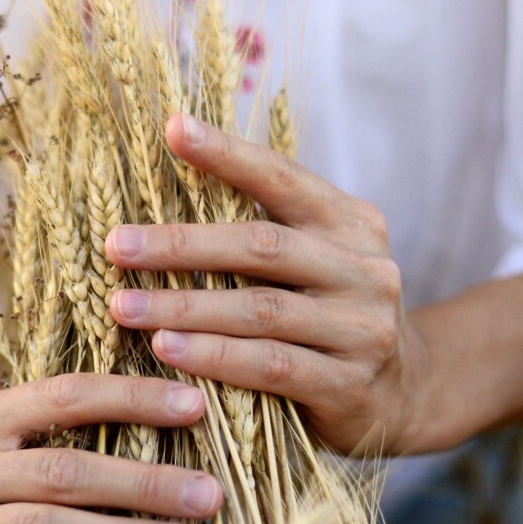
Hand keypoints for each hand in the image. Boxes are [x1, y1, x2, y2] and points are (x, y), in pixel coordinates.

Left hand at [104, 113, 439, 455]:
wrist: (405, 394)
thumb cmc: (330, 314)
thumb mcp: (314, 261)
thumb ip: (264, 227)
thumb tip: (172, 181)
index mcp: (350, 222)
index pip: (282, 178)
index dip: (227, 153)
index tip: (171, 129)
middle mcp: (363, 268)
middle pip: (262, 246)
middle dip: (181, 245)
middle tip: (116, 244)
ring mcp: (362, 329)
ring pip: (261, 311)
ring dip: (185, 306)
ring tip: (124, 305)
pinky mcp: (350, 386)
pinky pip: (271, 367)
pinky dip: (215, 357)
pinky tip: (168, 351)